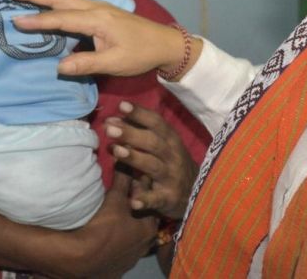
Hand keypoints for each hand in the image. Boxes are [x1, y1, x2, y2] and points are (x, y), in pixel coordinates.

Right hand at [6, 0, 188, 77]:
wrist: (164, 43)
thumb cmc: (140, 54)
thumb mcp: (115, 63)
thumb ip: (87, 64)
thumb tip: (59, 67)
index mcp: (97, 20)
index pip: (62, 20)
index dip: (39, 22)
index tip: (16, 20)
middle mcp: (95, 8)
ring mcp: (98, 6)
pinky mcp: (100, 9)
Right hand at [57, 167, 157, 278]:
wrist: (83, 258)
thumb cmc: (103, 226)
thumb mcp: (115, 199)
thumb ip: (123, 178)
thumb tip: (125, 159)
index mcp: (149, 228)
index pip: (151, 203)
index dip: (142, 191)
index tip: (133, 182)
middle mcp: (145, 245)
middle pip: (144, 222)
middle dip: (136, 210)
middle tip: (124, 199)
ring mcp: (132, 258)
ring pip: (134, 238)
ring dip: (127, 228)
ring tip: (115, 217)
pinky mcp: (119, 268)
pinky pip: (122, 251)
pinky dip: (118, 242)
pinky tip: (108, 236)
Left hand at [106, 101, 198, 219]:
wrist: (197, 193)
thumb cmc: (172, 163)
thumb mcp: (164, 145)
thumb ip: (141, 133)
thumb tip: (113, 120)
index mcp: (171, 140)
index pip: (157, 123)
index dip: (140, 114)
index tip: (121, 105)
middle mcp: (173, 156)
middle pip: (153, 142)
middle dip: (131, 134)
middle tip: (109, 129)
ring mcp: (172, 178)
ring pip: (153, 166)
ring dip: (134, 158)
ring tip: (115, 151)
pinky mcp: (169, 199)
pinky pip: (157, 199)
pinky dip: (145, 199)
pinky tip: (133, 201)